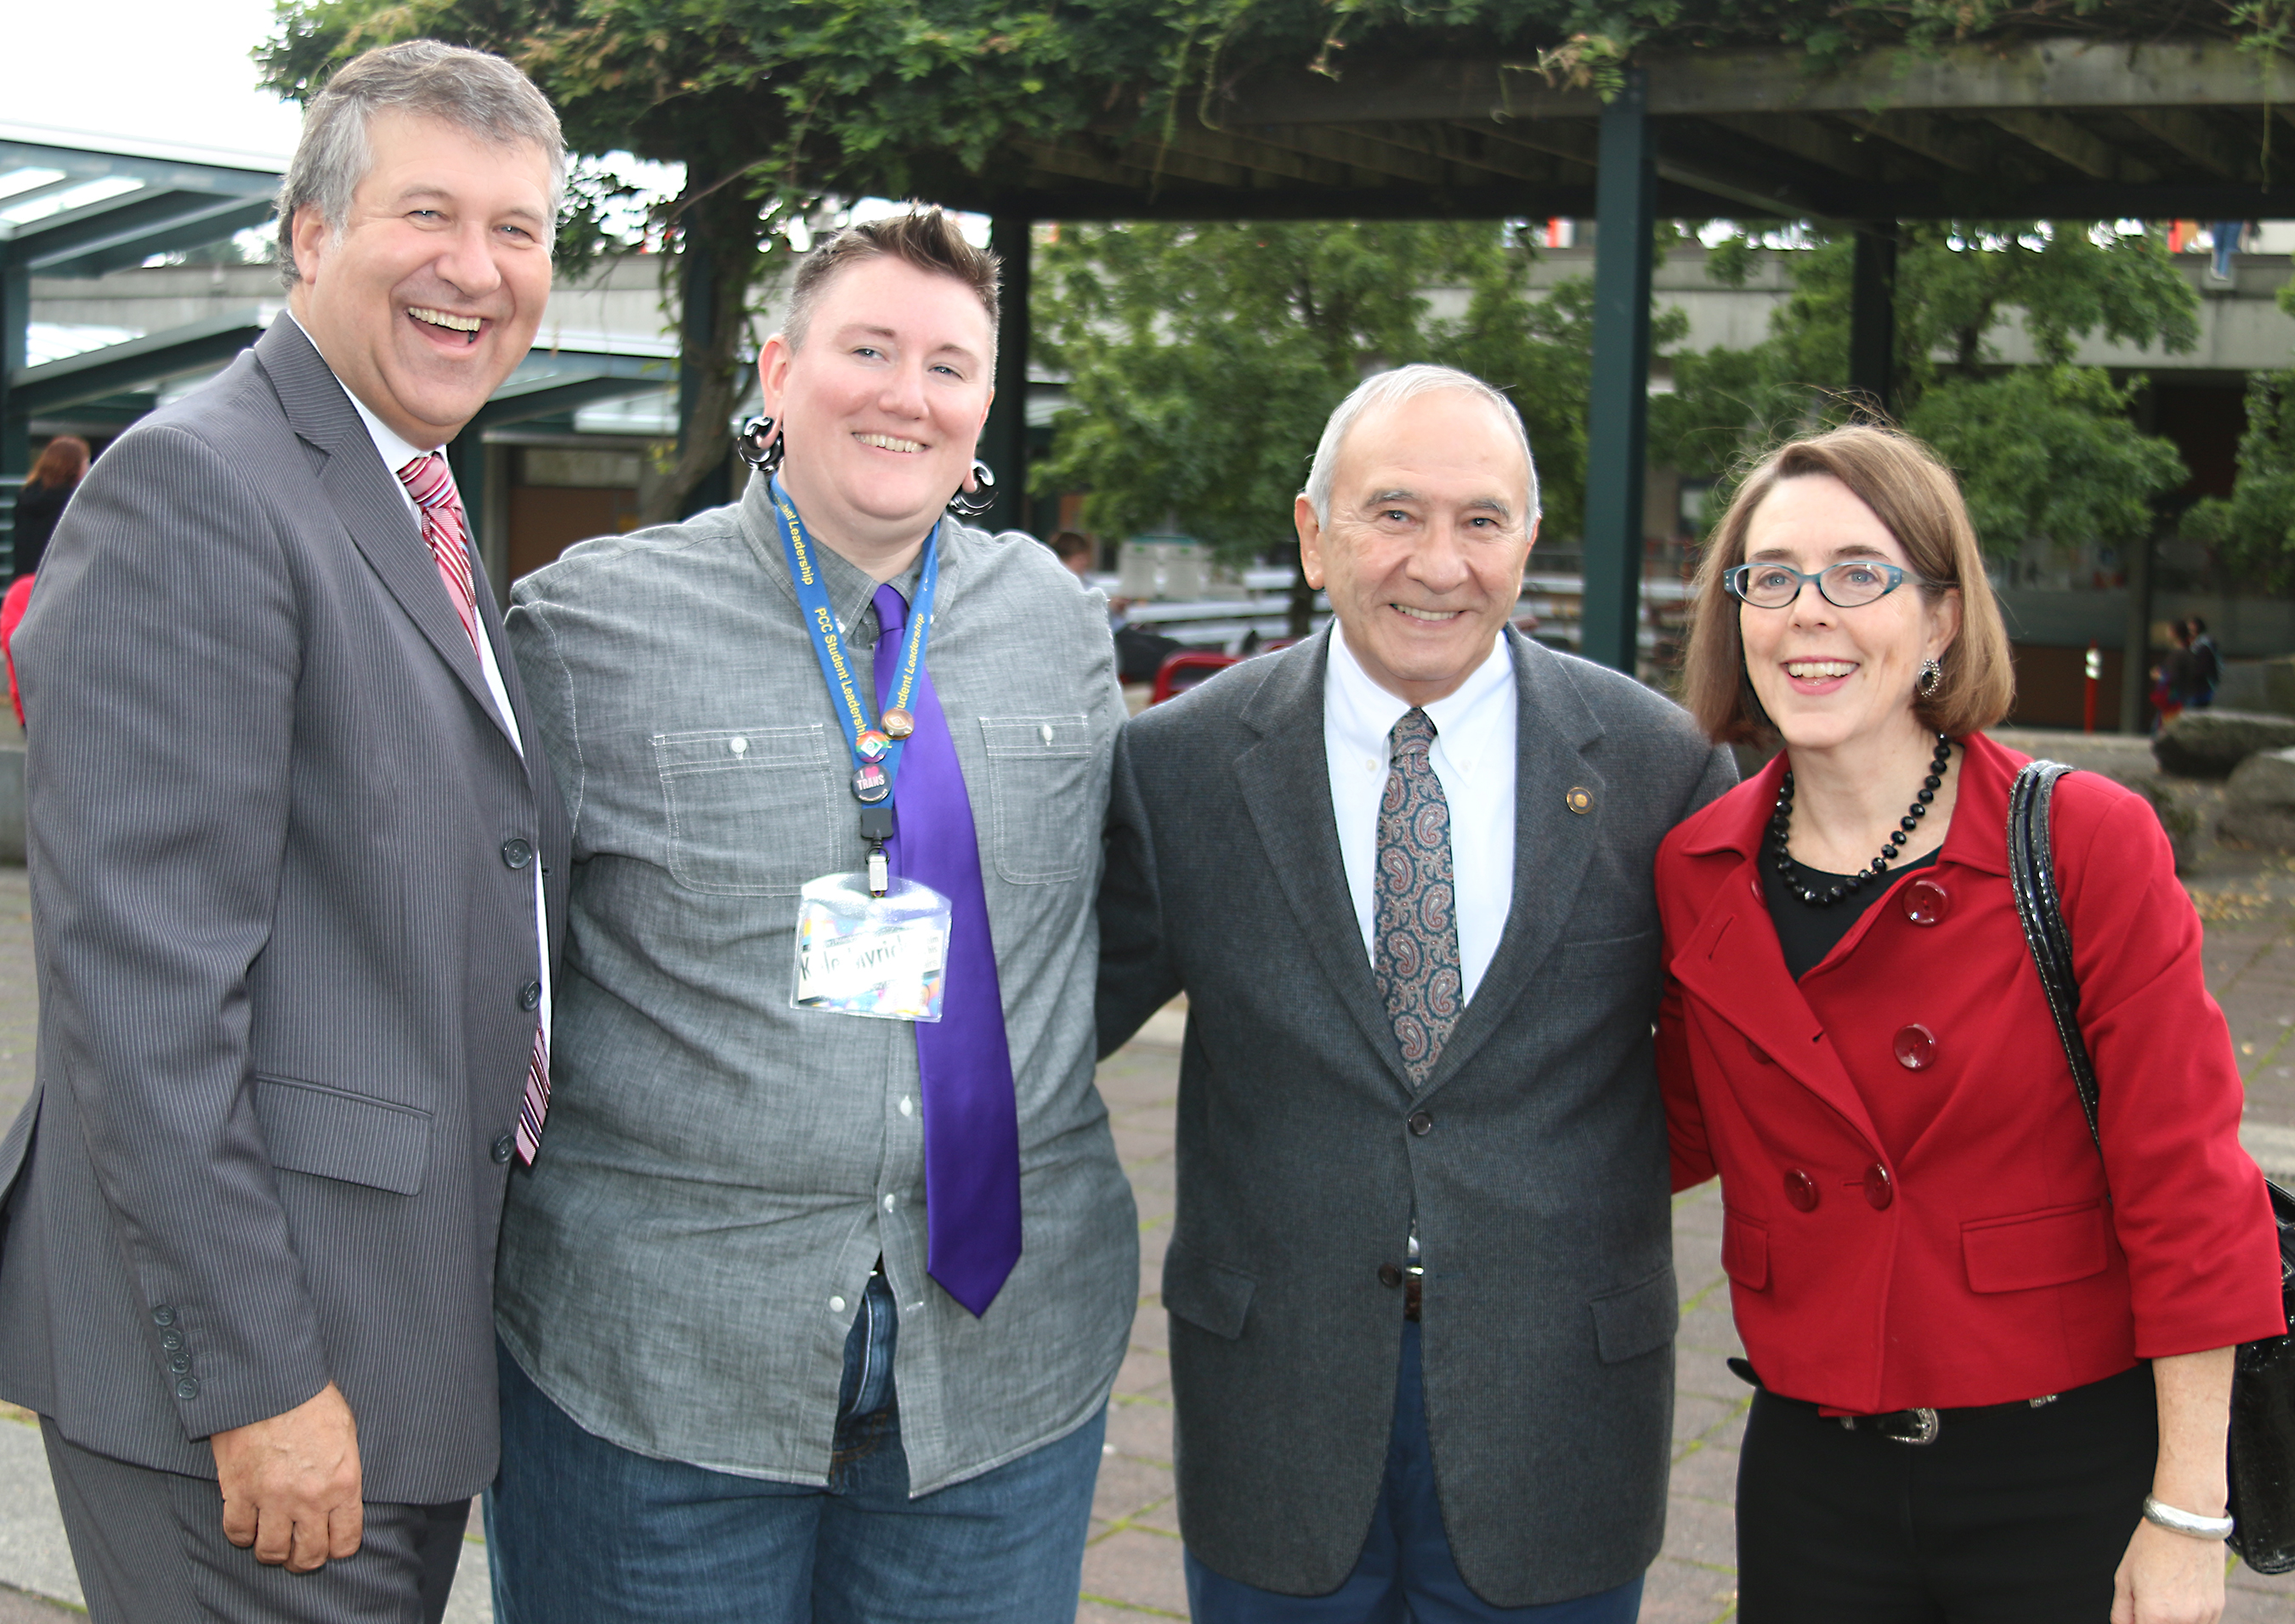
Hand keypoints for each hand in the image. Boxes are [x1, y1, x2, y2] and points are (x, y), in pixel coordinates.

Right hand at [211, 1382, 361, 1572]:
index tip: (330, 1544)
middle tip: (299, 1551)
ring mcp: (273, 1499)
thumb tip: (340, 1496)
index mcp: (343, 1484)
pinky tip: (248, 1523)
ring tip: (273, 1541)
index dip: (337, 1548)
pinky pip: (238, 1533)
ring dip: (273, 1551)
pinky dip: (242, 1534)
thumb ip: (343, 1471)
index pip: (345, 1541)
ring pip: (272, 1552)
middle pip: (308, 1555)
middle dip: (305, 1559)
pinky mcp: (239, 1492)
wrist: (272, 1382)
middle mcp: (310, 1499)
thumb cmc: (312, 1400)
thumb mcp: (346, 1433)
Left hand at [2111, 1518, 2223, 1623]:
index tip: (2136, 1616)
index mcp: (2156, 1615)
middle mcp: (2183, 1621)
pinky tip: (2180, 1596)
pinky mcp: (2217, 1608)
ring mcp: (2204, 1616)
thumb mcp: (2124, 1578)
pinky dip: (2190, 1618)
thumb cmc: (2152, 1545)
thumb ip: (2122, 1613)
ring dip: (2172, 1621)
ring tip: (2165, 1594)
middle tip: (2148, 1602)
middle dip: (2153, 1621)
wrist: (2186, 1523)